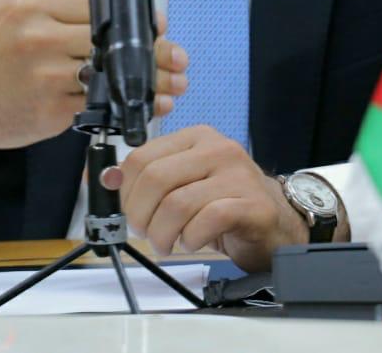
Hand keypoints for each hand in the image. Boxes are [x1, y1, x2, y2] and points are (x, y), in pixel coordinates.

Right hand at [0, 0, 187, 149]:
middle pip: (109, 41)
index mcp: (33, 10)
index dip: (132, 17)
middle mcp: (42, 42)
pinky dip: (121, 108)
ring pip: (108, 76)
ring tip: (172, 85)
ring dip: (145, 83)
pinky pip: (94, 107)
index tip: (156, 24)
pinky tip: (143, 108)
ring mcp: (47, 79)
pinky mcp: (49, 113)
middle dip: (149, 51)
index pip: (95, 7)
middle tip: (176, 57)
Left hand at [111, 125, 307, 272]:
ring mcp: (237, 174)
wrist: (276, 221)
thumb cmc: (223, 203)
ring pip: (178, 204)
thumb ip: (147, 179)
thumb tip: (105, 180)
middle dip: (141, 215)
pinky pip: (207, 220)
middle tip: (145, 234)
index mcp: (195, 137)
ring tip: (168, 243)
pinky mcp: (252, 204)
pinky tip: (193, 242)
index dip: (125, 191)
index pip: (142, 156)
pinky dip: (191, 238)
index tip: (128, 212)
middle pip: (157, 179)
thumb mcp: (183, 184)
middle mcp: (217, 148)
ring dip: (163, 234)